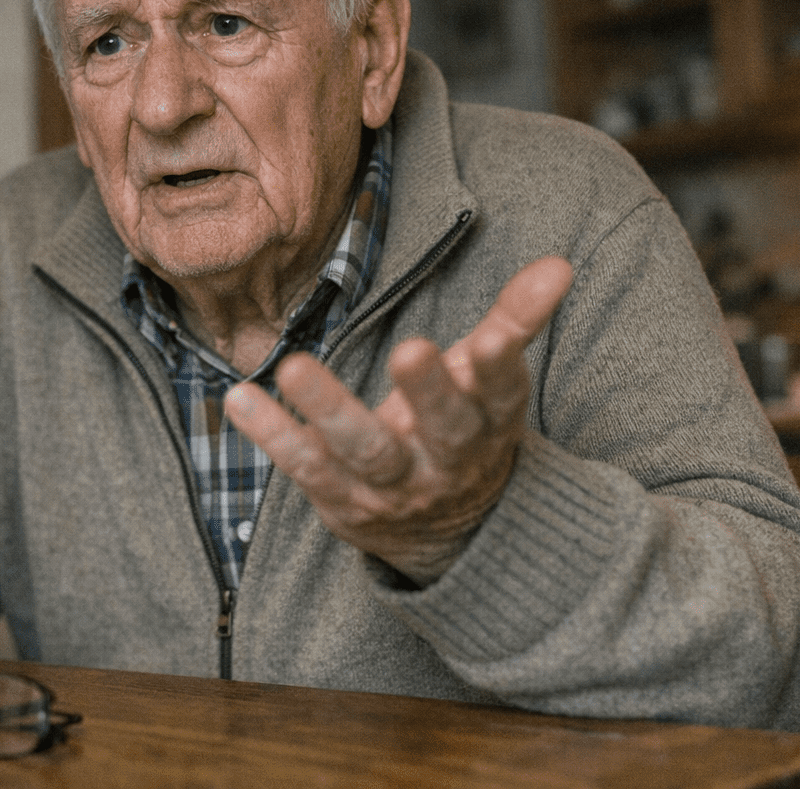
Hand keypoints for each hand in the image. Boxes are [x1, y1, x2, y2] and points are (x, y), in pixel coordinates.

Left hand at [224, 256, 572, 585]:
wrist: (443, 537)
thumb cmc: (461, 431)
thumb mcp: (490, 384)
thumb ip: (515, 322)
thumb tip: (559, 264)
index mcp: (488, 427)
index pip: (502, 398)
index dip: (501, 370)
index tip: (492, 339)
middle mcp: (445, 462)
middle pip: (442, 430)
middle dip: (429, 392)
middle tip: (412, 350)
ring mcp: (392, 487)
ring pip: (364, 451)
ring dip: (329, 409)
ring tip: (294, 366)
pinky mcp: (342, 501)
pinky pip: (305, 466)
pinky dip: (273, 434)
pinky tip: (240, 397)